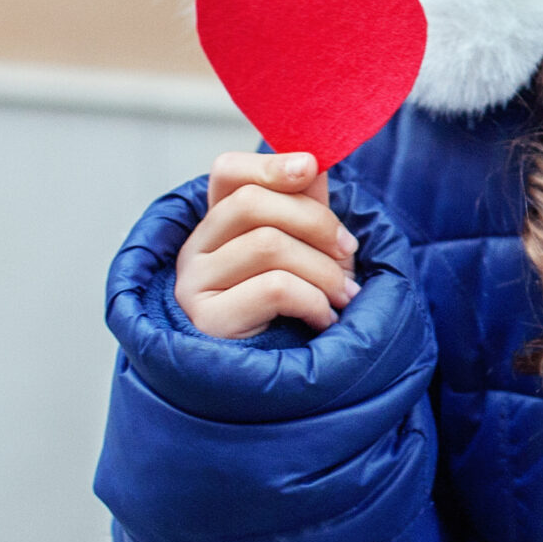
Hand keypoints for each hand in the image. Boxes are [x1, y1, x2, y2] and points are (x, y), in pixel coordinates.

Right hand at [175, 152, 358, 338]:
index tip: (310, 168)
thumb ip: (305, 204)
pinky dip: (313, 300)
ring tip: (343, 295)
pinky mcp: (206, 320)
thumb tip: (314, 158)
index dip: (270, 164)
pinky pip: (273, 287)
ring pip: (268, 245)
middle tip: (349, 253)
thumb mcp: (306, 250)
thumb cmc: (296, 309)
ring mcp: (193, 285)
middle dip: (317, 223)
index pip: (227, 172)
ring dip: (324, 270)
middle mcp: (194, 250)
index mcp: (218, 225)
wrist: (282, 383)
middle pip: (252, 203)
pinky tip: (322, 319)